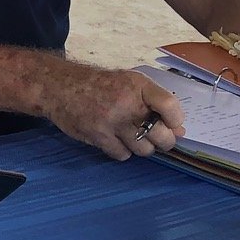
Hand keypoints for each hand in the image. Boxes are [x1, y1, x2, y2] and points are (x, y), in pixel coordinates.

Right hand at [43, 65, 186, 159]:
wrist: (60, 87)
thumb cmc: (99, 85)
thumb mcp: (129, 84)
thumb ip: (154, 103)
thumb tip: (179, 130)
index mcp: (138, 85)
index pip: (170, 106)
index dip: (176, 120)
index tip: (174, 125)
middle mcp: (127, 103)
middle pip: (161, 135)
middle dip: (164, 141)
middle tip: (158, 138)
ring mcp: (112, 121)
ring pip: (144, 149)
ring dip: (143, 147)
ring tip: (134, 137)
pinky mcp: (98, 136)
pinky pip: (122, 155)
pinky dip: (123, 151)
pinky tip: (116, 140)